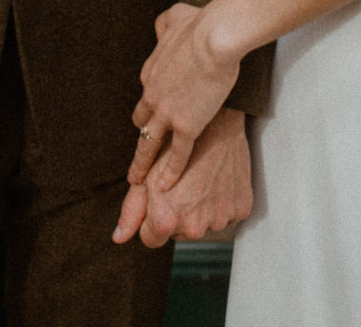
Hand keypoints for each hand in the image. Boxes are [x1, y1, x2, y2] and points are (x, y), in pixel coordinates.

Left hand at [114, 108, 251, 247]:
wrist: (216, 120)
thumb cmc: (176, 145)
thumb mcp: (147, 174)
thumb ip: (131, 210)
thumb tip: (118, 238)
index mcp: (166, 220)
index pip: (151, 238)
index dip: (152, 216)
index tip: (160, 196)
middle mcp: (194, 228)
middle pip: (178, 232)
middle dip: (176, 213)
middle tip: (182, 182)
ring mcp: (220, 220)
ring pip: (203, 224)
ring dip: (200, 208)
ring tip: (201, 178)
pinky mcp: (242, 210)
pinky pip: (226, 216)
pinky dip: (221, 202)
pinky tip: (217, 180)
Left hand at [128, 2, 241, 189]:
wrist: (214, 39)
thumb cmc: (200, 24)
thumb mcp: (174, 17)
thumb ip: (165, 24)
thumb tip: (162, 25)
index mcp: (151, 73)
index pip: (146, 98)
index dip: (149, 110)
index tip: (149, 119)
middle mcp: (153, 96)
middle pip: (142, 123)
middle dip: (142, 137)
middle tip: (138, 154)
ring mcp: (168, 114)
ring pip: (149, 144)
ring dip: (142, 164)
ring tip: (136, 180)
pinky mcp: (186, 126)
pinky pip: (176, 155)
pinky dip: (170, 171)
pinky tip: (164, 185)